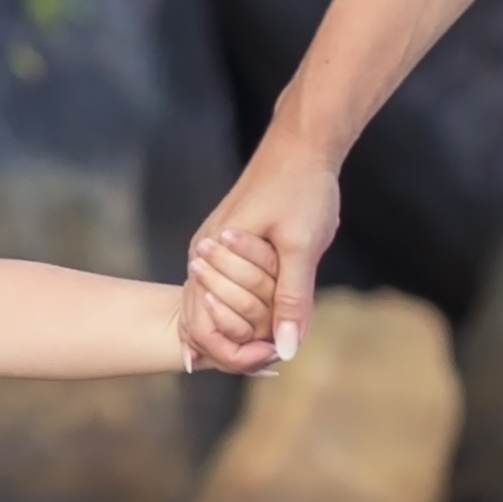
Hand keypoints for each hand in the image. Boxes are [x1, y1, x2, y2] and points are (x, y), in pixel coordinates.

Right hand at [181, 132, 339, 376]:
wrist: (301, 145)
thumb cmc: (301, 189)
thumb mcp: (302, 248)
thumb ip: (291, 300)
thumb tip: (285, 351)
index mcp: (208, 258)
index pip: (202, 328)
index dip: (236, 353)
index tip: (274, 356)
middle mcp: (200, 256)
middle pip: (204, 323)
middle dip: (240, 344)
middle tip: (279, 351)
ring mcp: (210, 250)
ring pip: (215, 308)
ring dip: (244, 326)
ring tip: (277, 338)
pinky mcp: (226, 246)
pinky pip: (225, 289)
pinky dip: (246, 308)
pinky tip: (266, 318)